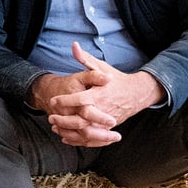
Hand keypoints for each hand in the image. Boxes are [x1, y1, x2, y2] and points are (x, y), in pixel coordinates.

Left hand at [40, 41, 164, 147]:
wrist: (136, 94)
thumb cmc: (116, 80)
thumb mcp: (101, 67)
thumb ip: (85, 59)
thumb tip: (74, 46)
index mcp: (100, 94)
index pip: (81, 100)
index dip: (65, 101)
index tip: (53, 100)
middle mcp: (103, 110)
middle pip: (81, 121)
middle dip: (63, 120)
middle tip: (50, 116)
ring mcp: (105, 122)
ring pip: (84, 133)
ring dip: (67, 132)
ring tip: (54, 126)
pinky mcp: (107, 130)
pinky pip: (91, 140)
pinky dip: (77, 140)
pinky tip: (65, 137)